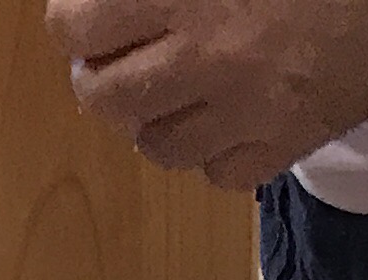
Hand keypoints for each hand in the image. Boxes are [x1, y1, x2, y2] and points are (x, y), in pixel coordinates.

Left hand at [50, 0, 367, 189]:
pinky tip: (227, 120)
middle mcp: (206, 57)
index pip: (77, 28)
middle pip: (104, 98)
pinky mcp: (290, 144)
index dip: (77, 23)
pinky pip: (221, 175)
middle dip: (102, 78)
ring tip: (175, 92)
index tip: (93, 16)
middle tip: (124, 59)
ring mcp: (249, 110)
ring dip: (154, 120)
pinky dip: (212, 155)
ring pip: (158, 147)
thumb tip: (117, 0)